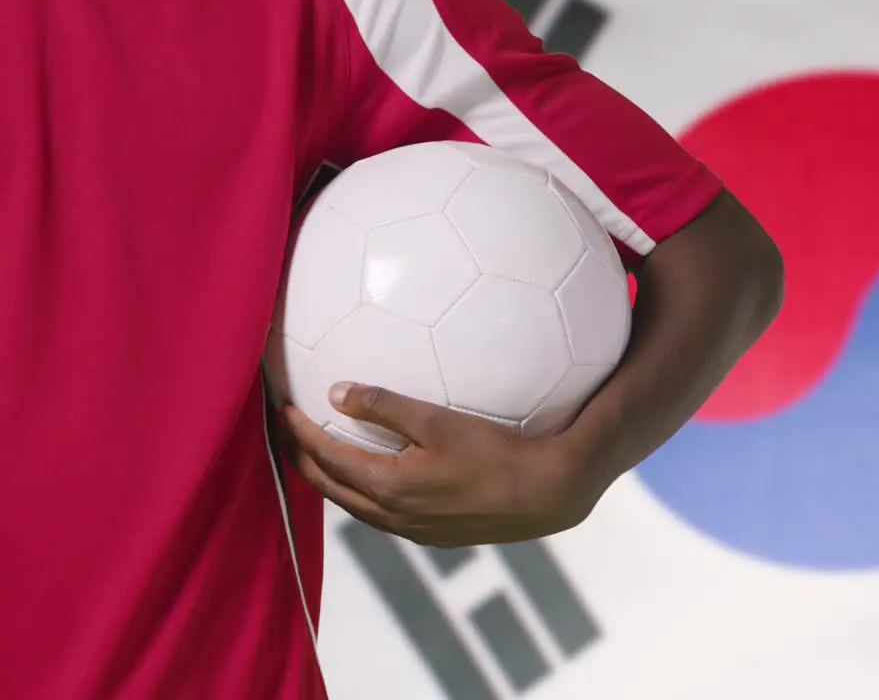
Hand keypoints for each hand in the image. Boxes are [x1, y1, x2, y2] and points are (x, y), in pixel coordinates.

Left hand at [279, 383, 605, 546]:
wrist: (545, 494)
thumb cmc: (496, 452)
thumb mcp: (438, 420)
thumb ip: (385, 405)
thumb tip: (337, 392)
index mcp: (387, 486)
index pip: (325, 457)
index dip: (298, 431)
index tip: (283, 407)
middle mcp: (391, 515)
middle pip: (328, 487)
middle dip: (300, 458)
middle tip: (285, 432)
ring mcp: (412, 530)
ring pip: (353, 506)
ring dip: (329, 479)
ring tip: (317, 455)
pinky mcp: (433, 535)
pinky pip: (380, 515)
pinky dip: (360, 493)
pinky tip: (371, 478)